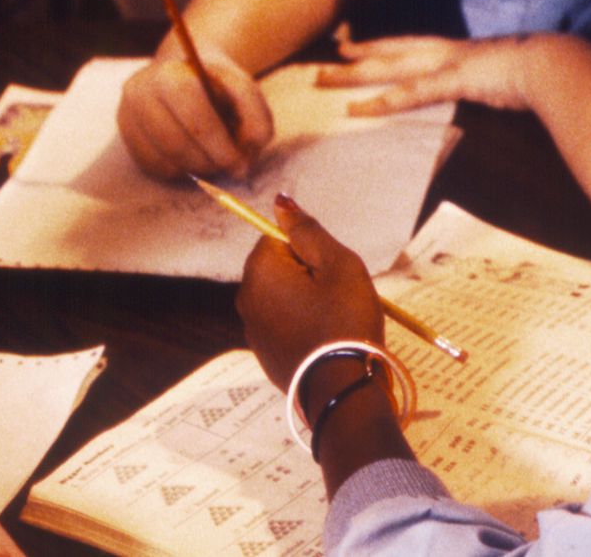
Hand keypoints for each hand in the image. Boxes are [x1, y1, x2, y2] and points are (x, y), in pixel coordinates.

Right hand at [117, 53, 272, 179]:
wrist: (186, 71)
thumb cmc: (219, 85)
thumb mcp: (245, 92)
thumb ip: (256, 120)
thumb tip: (245, 160)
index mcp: (172, 74)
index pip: (194, 118)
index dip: (219, 147)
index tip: (239, 165)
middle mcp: (140, 91)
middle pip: (174, 142)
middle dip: (207, 162)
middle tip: (229, 168)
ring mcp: (126, 112)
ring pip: (161, 158)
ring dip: (193, 169)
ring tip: (214, 161)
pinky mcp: (124, 133)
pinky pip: (150, 166)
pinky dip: (177, 170)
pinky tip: (193, 158)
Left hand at [237, 197, 384, 391]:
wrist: (342, 388)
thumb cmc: (344, 318)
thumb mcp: (338, 264)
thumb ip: (308, 230)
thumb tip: (281, 202)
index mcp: (260, 271)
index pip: (278, 237)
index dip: (309, 248)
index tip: (330, 270)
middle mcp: (246, 298)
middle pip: (278, 266)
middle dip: (307, 272)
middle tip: (337, 292)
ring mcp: (253, 330)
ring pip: (282, 295)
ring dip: (306, 298)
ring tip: (335, 317)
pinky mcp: (265, 354)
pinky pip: (284, 323)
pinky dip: (303, 322)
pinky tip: (325, 337)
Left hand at [315, 28, 531, 114]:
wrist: (556, 64)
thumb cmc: (542, 71)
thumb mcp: (508, 76)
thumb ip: (492, 82)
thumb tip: (491, 90)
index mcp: (462, 50)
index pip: (414, 46)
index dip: (384, 47)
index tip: (357, 47)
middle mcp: (449, 51)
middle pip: (394, 52)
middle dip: (359, 55)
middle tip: (328, 58)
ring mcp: (450, 63)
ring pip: (391, 67)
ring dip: (355, 75)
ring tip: (324, 79)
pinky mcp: (456, 79)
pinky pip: (412, 92)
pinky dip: (384, 101)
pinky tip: (360, 109)